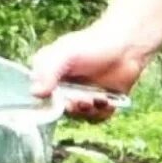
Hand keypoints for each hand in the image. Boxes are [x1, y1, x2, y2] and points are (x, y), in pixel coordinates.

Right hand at [29, 24, 149, 122]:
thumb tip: (36, 93)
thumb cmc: (92, 45)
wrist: (125, 46)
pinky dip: (102, 112)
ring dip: (89, 110)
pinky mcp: (99, 105)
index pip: (41, 98)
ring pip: (79, 116)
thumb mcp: (66, 53)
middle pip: (61, 110)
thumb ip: (48, 70)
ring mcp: (81, 97)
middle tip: (84, 99)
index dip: (51, 103)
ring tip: (99, 98)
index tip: (63, 98)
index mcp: (49, 76)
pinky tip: (108, 100)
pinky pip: (97, 118)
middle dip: (74, 107)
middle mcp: (63, 89)